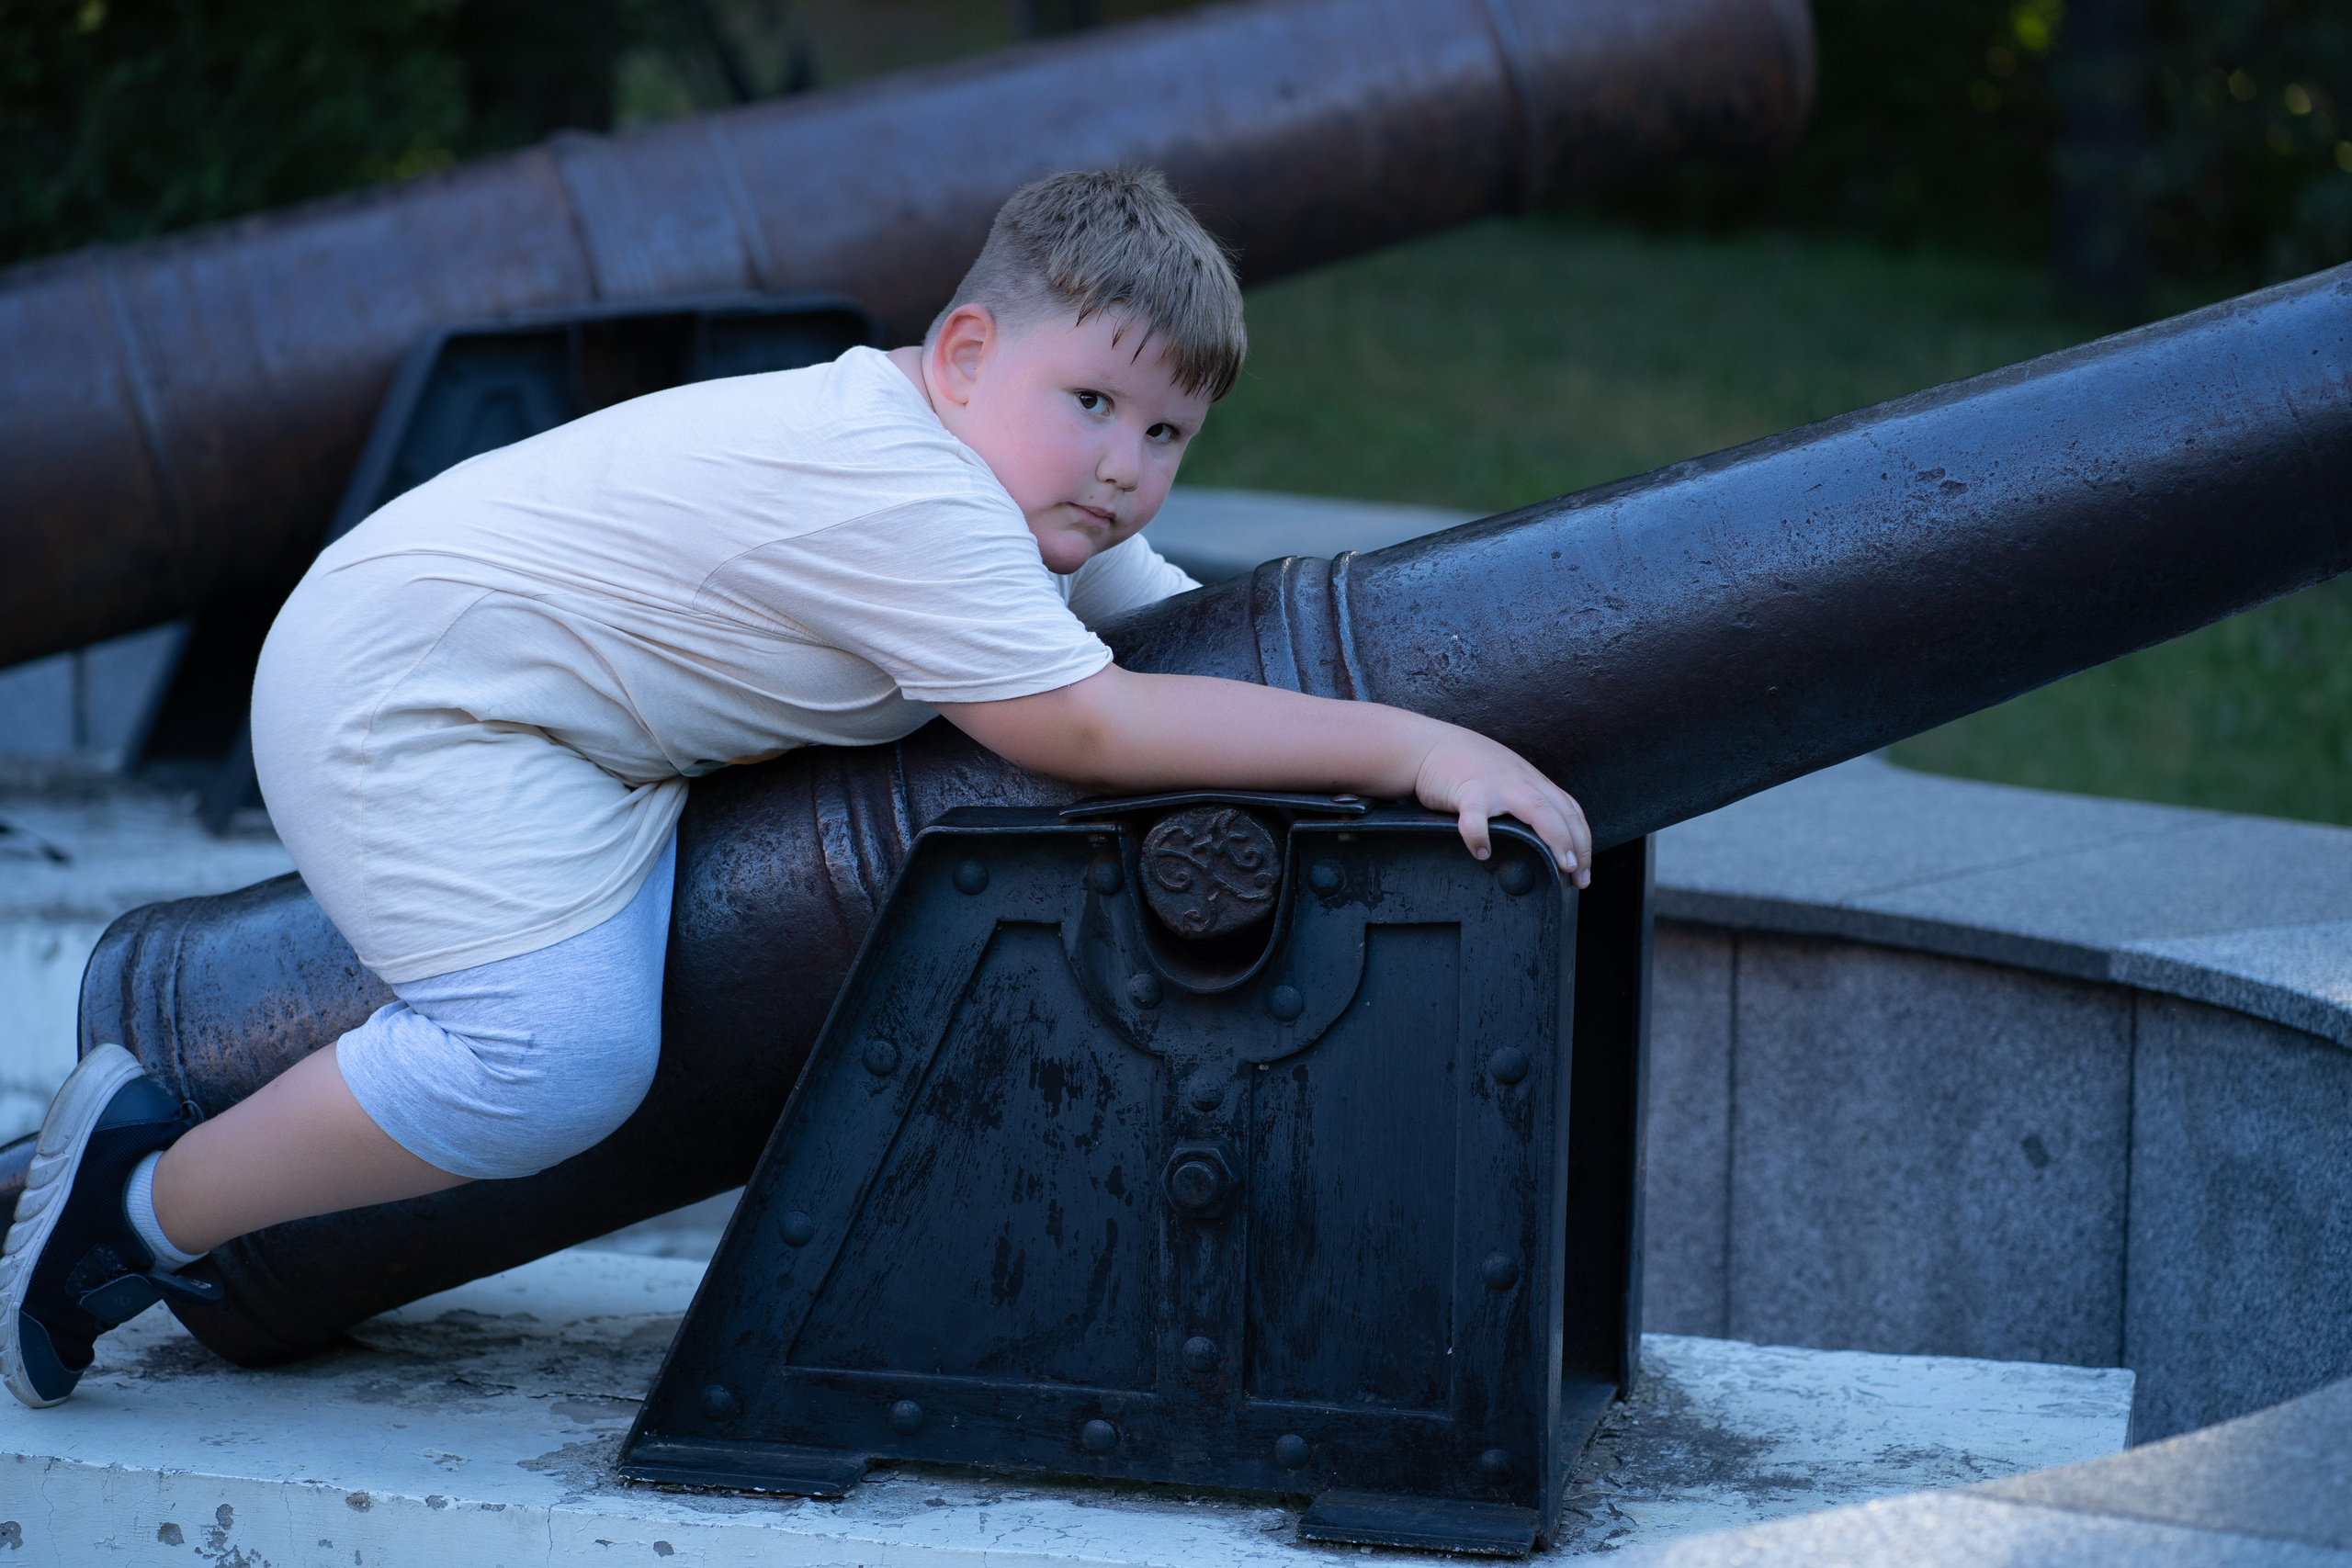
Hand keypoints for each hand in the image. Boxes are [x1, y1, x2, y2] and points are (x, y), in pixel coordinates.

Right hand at [1412, 728, 1592, 887]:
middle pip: (1561, 811)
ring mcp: (1497, 785)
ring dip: (1554, 837)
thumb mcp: (1506, 781)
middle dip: (1577, 845)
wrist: (1431, 746)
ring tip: (1559, 865)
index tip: (1582, 870)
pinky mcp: (1467, 790)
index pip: (1570, 810)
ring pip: (1536, 809)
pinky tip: (1482, 852)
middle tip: (1578, 877)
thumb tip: (1535, 844)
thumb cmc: (1467, 768)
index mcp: (1532, 782)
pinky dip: (1479, 834)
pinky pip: (1475, 815)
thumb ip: (1522, 805)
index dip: (1582, 840)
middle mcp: (1522, 781)